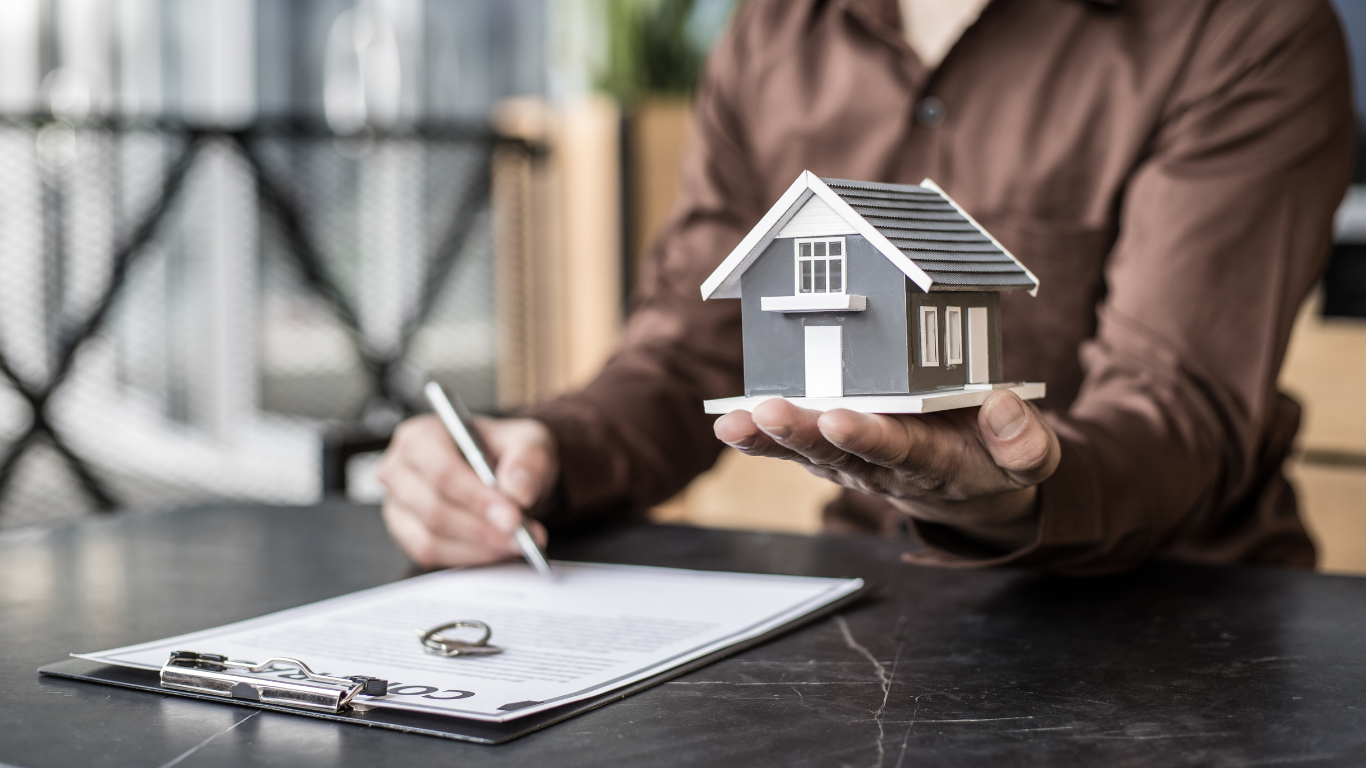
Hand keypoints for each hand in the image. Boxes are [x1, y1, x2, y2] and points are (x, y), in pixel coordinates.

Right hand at [377, 414, 557, 566]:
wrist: (502, 474)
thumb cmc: (505, 453)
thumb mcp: (527, 442)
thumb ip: (526, 460)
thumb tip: (517, 490)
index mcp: (422, 435)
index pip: (441, 470)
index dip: (476, 497)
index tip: (512, 516)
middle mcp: (400, 468)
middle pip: (433, 507)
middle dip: (481, 527)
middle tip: (520, 534)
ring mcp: (397, 503)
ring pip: (431, 536)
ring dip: (479, 545)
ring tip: (517, 542)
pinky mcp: (405, 533)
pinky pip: (430, 554)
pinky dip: (468, 556)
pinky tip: (496, 549)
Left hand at [713, 391, 1059, 550]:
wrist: (969, 487)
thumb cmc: (996, 459)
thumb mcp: (1031, 459)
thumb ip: (1026, 443)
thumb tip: (1002, 406)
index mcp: (938, 464)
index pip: (903, 451)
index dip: (871, 438)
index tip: (841, 419)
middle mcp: (888, 467)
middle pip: (841, 453)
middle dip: (804, 434)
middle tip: (770, 413)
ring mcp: (856, 461)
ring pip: (810, 451)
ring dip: (770, 438)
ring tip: (734, 423)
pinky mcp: (836, 452)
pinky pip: (797, 446)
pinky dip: (762, 437)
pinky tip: (729, 424)